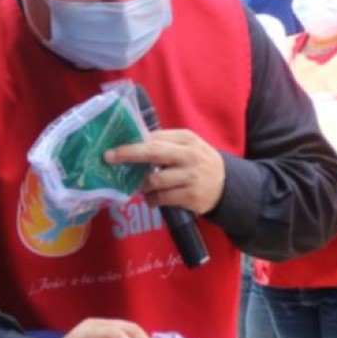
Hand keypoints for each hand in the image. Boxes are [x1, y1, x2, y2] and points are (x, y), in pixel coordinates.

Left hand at [105, 128, 226, 214]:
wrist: (228, 186)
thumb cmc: (200, 163)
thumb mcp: (188, 146)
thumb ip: (166, 143)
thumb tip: (132, 143)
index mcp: (186, 139)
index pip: (155, 137)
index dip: (132, 141)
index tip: (112, 146)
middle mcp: (189, 155)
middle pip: (152, 152)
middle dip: (128, 154)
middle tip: (108, 158)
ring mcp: (191, 176)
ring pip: (154, 180)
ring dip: (141, 185)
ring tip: (140, 187)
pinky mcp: (191, 196)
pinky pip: (162, 198)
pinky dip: (152, 200)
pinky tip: (151, 200)